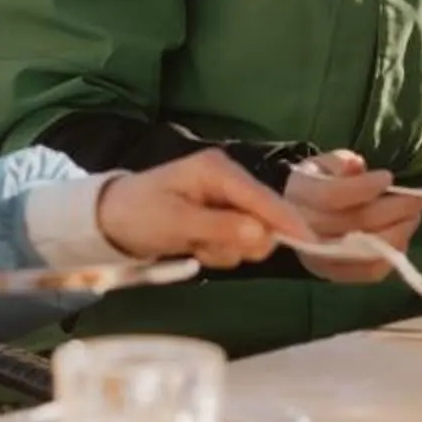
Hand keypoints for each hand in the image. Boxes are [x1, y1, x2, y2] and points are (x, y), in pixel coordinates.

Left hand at [96, 151, 312, 267]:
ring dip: (225, 249)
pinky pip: (237, 242)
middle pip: (264, 218)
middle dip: (240, 241)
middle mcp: (229, 179)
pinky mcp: (223, 215)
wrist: (109, 219)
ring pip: (252, 236)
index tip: (312, 244)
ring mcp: (227, 198)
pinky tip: (194, 245)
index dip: (287, 221)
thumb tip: (265, 236)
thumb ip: (221, 228)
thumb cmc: (139, 214)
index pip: (263, 197)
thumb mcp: (176, 223)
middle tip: (205, 247)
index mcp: (218, 170)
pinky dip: (218, 251)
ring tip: (193, 244)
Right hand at [285, 150, 421, 284]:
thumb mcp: (323, 164)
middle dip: (395, 210)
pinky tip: (403, 238)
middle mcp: (306, 232)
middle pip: (357, 224)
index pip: (333, 195)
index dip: (364, 188)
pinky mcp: (334, 274)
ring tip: (415, 216)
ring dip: (399, 233)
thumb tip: (356, 166)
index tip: (389, 177)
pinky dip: (391, 257)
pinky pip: (368, 272)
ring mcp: (320, 258)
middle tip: (421, 198)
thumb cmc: (318, 185)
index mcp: (301, 197)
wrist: (297, 218)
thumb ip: (338, 162)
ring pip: (366, 250)